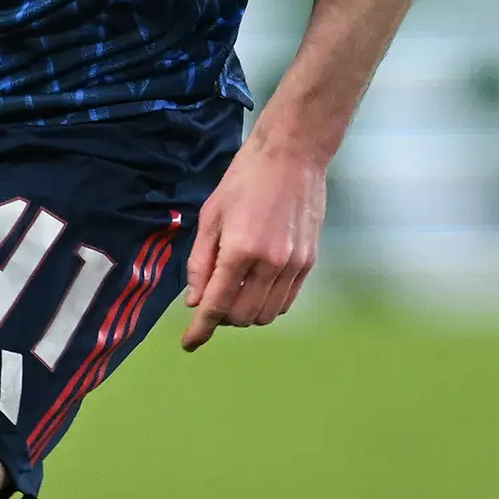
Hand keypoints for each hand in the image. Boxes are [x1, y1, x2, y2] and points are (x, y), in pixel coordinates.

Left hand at [179, 132, 326, 349]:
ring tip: (235, 292)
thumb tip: (196, 301)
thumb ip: (201, 263)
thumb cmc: (245, 179)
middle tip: (212, 301)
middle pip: (242, 317)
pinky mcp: (309, 262)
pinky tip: (256, 287)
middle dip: (222, 318)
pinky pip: (286, 300)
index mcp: (240, 250)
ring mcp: (293, 264)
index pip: (217, 305)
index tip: (189, 343)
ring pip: (267, 314)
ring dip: (246, 313)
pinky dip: (268, 304)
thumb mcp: (210, 216)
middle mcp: (270, 263)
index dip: (200, 330)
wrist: (293, 155)